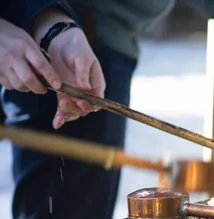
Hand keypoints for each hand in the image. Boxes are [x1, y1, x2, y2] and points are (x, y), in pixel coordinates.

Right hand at [0, 18, 61, 93]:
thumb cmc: (9, 34)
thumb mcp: (26, 39)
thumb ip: (36, 55)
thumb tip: (47, 73)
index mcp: (24, 46)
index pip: (40, 64)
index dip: (50, 77)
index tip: (57, 85)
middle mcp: (13, 56)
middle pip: (28, 79)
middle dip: (38, 88)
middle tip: (43, 89)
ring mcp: (2, 64)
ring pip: (18, 85)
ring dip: (27, 88)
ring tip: (30, 84)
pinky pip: (8, 85)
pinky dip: (15, 86)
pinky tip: (17, 80)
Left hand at [33, 6, 105, 128]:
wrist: (62, 42)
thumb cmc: (77, 48)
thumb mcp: (82, 58)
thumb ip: (83, 73)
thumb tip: (86, 88)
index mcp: (97, 84)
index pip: (98, 101)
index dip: (90, 105)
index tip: (81, 102)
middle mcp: (88, 92)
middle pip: (85, 108)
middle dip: (76, 109)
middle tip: (64, 103)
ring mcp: (76, 94)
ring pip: (75, 111)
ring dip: (67, 114)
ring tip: (59, 115)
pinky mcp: (64, 94)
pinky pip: (64, 108)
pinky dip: (60, 116)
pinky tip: (56, 123)